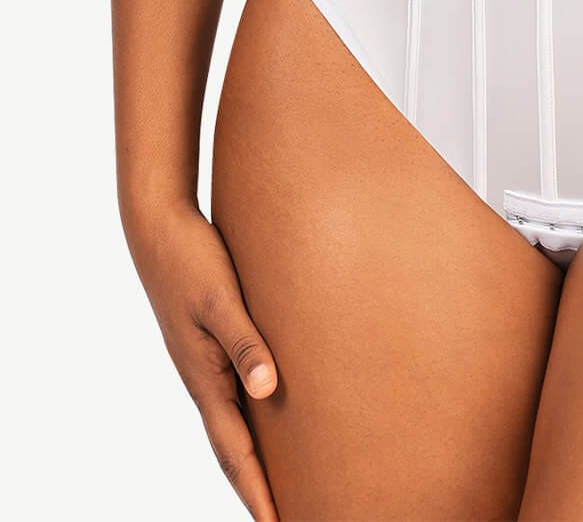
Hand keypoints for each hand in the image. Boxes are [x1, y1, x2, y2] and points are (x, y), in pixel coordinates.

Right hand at [124, 200, 279, 519]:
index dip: (258, 492)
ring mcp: (206, 363)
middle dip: (257, 488)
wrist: (159, 226)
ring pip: (236, 423)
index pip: (236, 451)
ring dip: (256, 458)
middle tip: (286, 520)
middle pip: (233, 450)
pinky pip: (238, 393)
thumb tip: (268, 391)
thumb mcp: (220, 300)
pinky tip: (272, 414)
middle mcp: (205, 379)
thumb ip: (245, 342)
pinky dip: (254, 418)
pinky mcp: (212, 342)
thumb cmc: (192, 260)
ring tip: (283, 485)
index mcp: (205, 379)